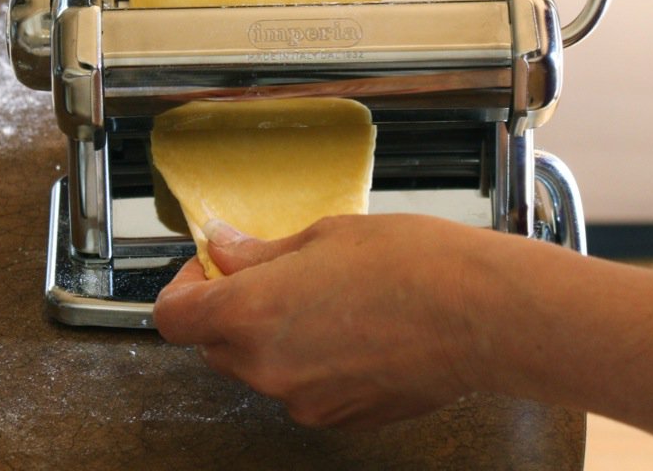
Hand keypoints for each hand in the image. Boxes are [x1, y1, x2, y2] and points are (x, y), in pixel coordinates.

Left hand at [153, 213, 485, 429]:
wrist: (477, 313)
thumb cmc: (410, 263)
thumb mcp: (325, 236)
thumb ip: (261, 252)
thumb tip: (223, 247)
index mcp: (254, 313)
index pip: (174, 317)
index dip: (182, 288)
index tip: (209, 267)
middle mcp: (268, 367)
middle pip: (216, 344)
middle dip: (232, 309)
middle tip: (272, 272)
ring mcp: (304, 401)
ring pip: (261, 367)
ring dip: (273, 335)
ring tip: (326, 297)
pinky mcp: (340, 417)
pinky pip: (302, 387)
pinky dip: (310, 360)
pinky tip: (352, 328)